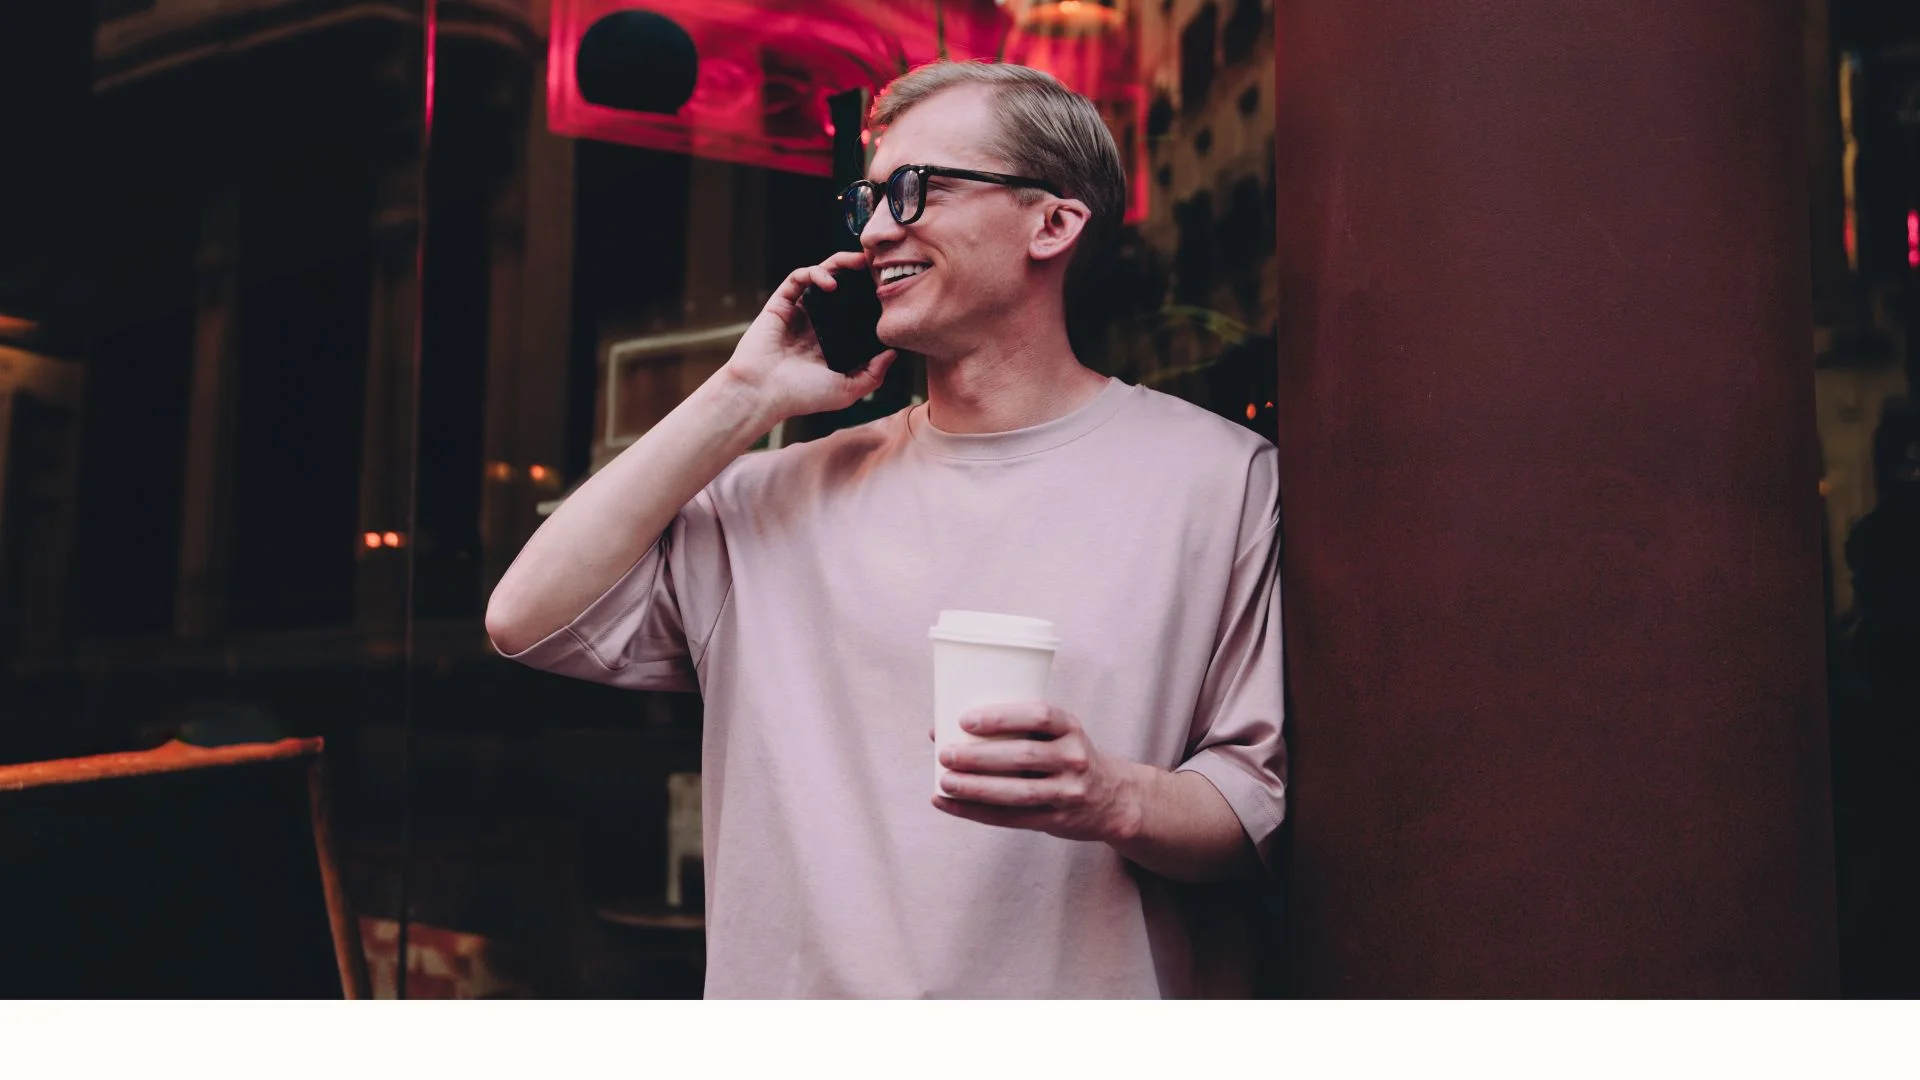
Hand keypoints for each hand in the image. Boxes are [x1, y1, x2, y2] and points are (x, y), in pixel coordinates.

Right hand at [719, 251, 897, 423]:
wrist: (762, 393)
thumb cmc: (800, 397)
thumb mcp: (846, 390)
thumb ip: (872, 375)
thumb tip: (893, 354)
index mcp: (831, 340)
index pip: (854, 310)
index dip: (870, 297)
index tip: (890, 289)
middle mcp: (815, 323)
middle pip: (841, 286)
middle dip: (858, 272)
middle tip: (877, 264)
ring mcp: (798, 311)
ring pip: (820, 275)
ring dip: (839, 263)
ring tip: (858, 262)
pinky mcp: (780, 303)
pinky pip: (798, 277)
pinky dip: (815, 272)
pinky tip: (831, 282)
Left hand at [932, 702, 1145, 843]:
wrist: (1111, 798)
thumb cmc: (1063, 756)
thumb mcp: (1052, 735)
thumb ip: (1006, 730)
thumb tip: (937, 729)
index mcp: (1070, 728)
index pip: (1039, 716)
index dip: (1002, 717)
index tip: (965, 720)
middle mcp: (1074, 758)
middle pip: (1024, 756)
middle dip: (980, 756)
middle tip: (946, 754)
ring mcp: (1068, 792)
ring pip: (1018, 792)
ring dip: (976, 788)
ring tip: (945, 782)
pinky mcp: (1056, 820)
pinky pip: (1011, 818)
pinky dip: (975, 812)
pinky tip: (947, 804)